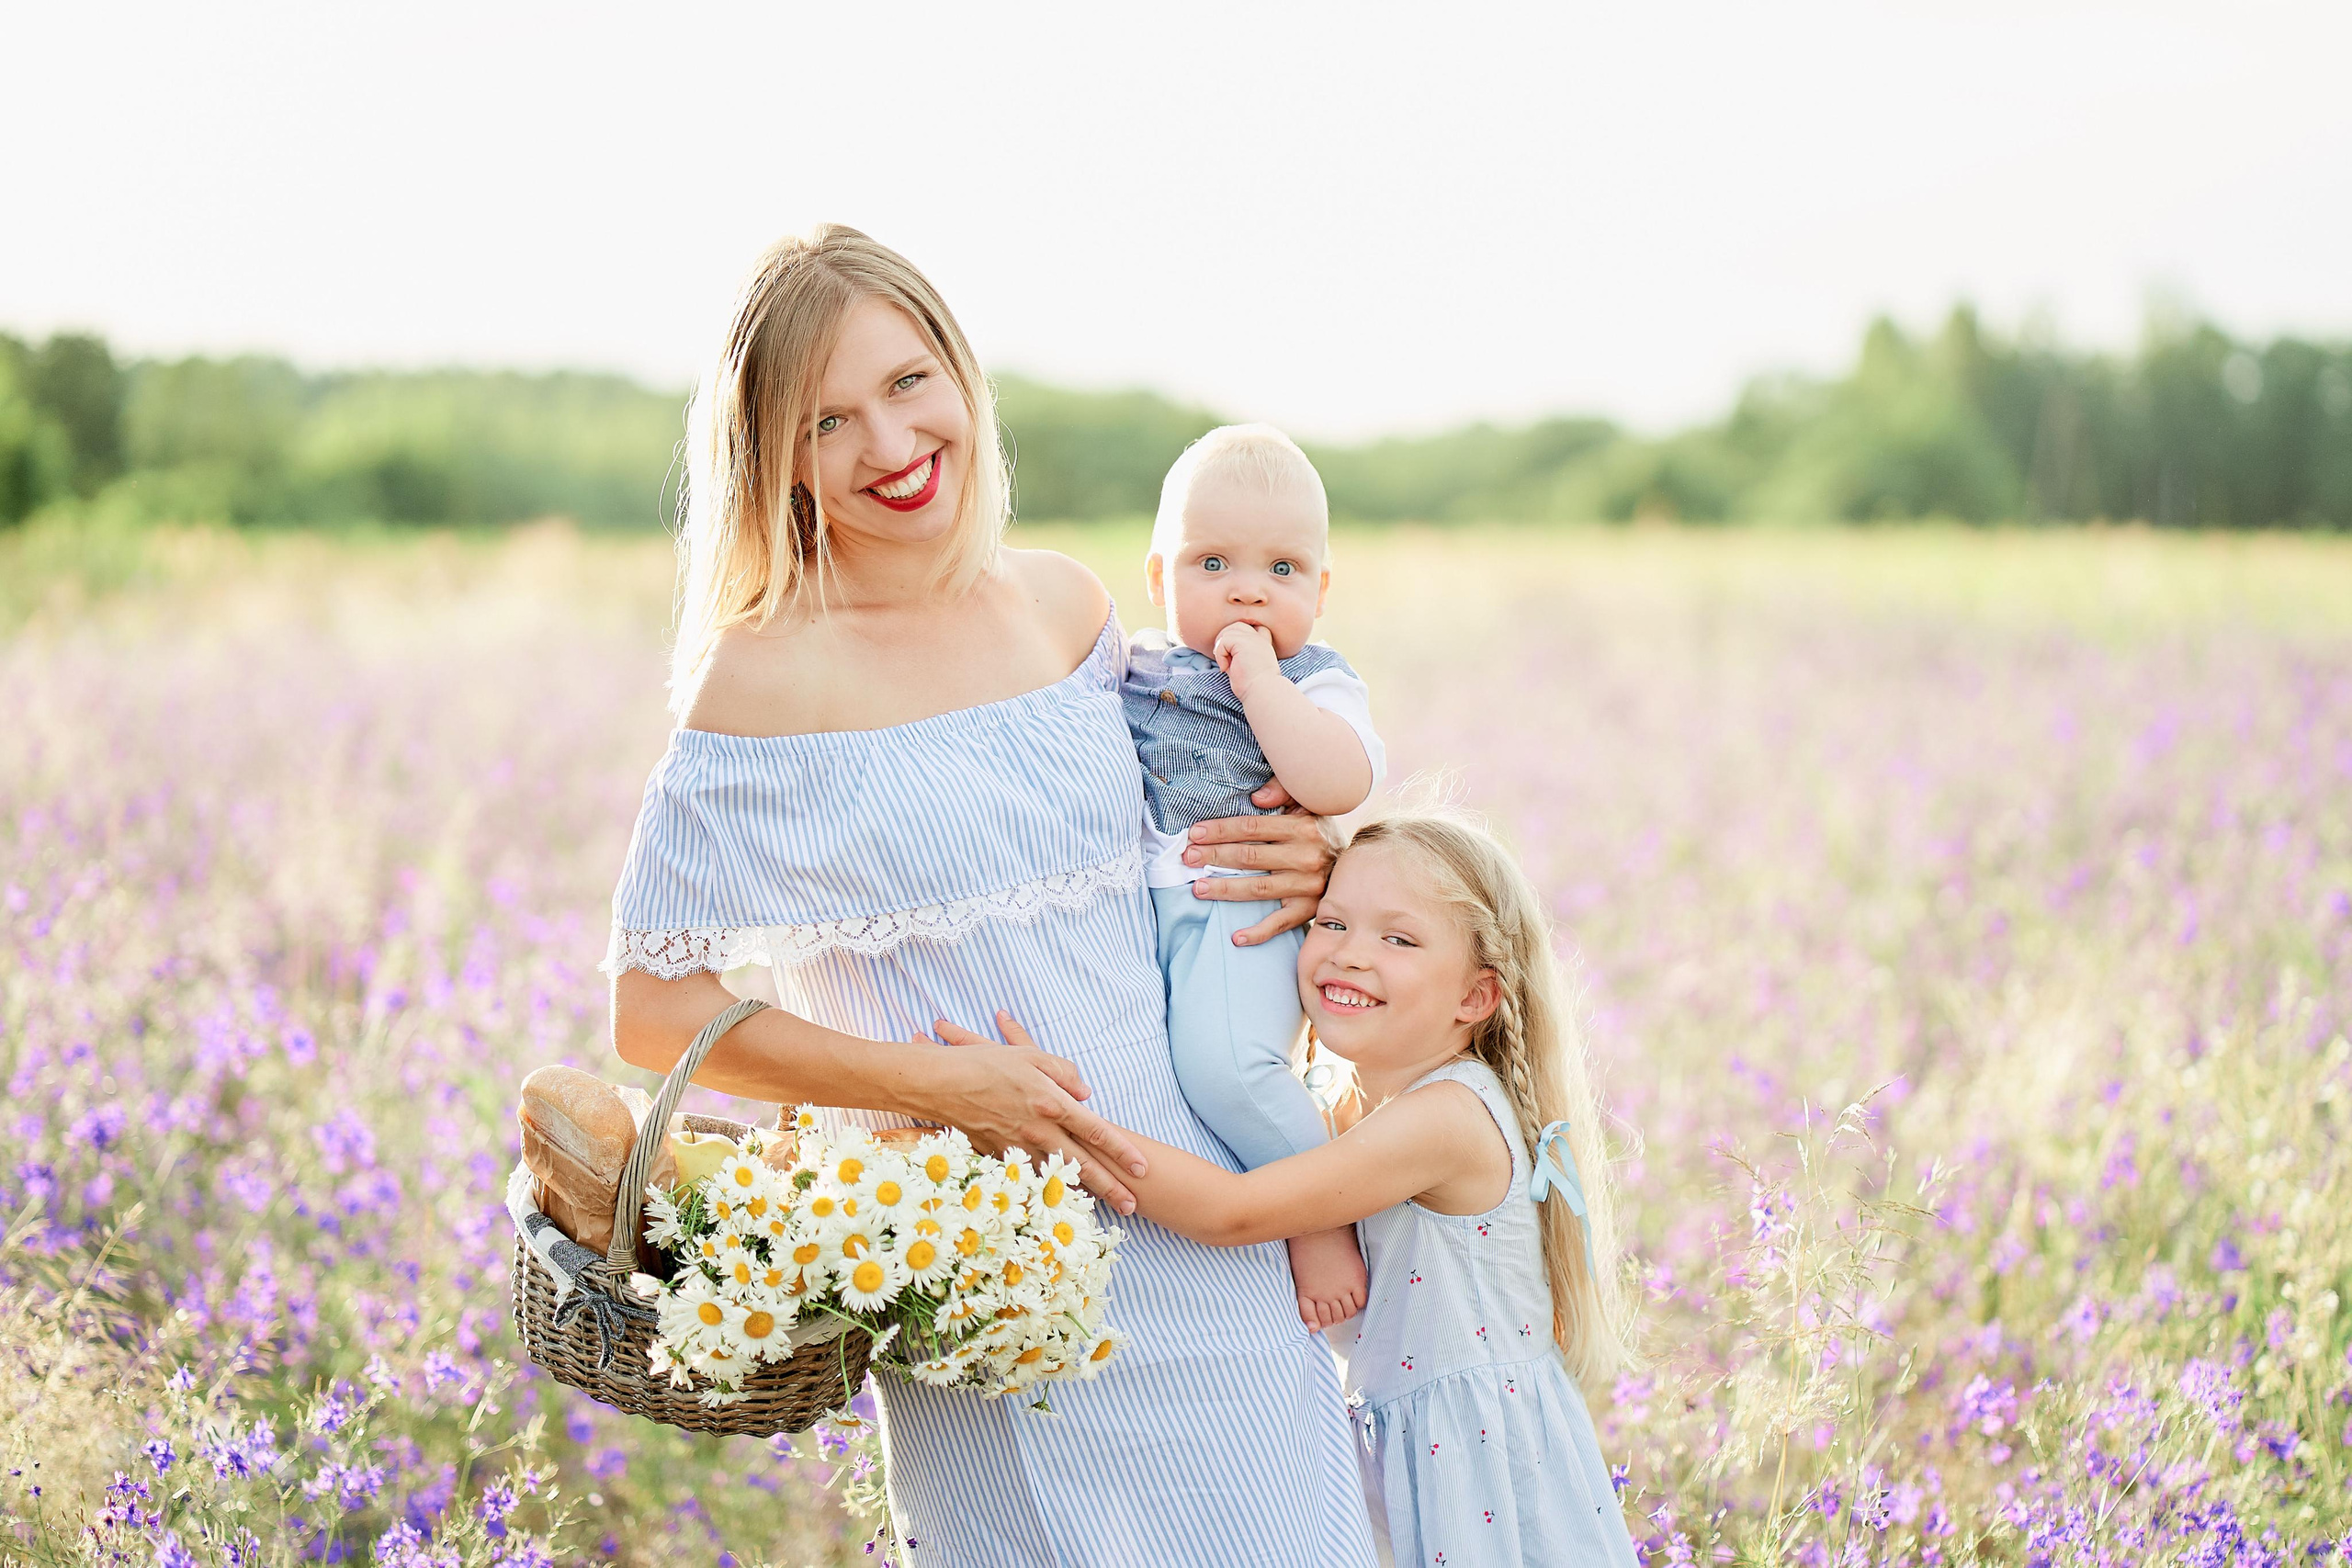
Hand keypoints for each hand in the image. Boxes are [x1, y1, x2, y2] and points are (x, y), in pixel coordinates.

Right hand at [928, 1012, 1147, 1212]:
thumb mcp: (1031, 1056)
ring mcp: (1019, 1147)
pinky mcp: (1001, 1155)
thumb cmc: (986, 1064)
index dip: (1121, 1150)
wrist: (941, 1084)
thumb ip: (1064, 1073)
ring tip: (1105, 1208)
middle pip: (1083, 1164)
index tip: (1142, 1167)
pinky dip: (1047, 1187)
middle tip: (1133, 1205)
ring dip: (1083, 1193)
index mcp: (1052, 1104)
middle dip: (1111, 1186)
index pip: (1096, 1131)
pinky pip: (1030, 1174)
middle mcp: (1039, 1131)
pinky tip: (1061, 1198)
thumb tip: (1086, 1094)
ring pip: (1058, 1176)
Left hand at [1182, 804, 1339, 945]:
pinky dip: (1258, 933)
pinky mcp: (1309, 910)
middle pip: (1250, 857)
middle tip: (1187, 857)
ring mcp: (1308, 887)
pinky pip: (1280, 924)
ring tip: (1197, 888)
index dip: (1221, 830)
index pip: (1252, 828)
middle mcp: (1306, 857)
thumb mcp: (1308, 804)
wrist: (1359, 870)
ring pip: (1258, 889)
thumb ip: (1283, 791)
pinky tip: (1235, 937)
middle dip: (1214, 856)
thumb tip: (1256, 798)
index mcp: (1303, 828)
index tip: (1194, 833)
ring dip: (1225, 889)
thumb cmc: (1321, 834)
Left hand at [1210, 621, 1279, 698]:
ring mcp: (1254, 639)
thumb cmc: (1253, 687)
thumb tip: (1219, 649)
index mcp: (1264, 645)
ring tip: (1225, 664)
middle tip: (1224, 659)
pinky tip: (1225, 668)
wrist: (1262, 693)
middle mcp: (1260, 639)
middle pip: (1237, 626)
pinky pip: (1223, 641)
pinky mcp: (1244, 642)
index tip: (1233, 655)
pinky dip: (1220, 654)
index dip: (1239, 636)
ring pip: (1228, 632)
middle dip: (1226, 640)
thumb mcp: (1245, 666)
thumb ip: (1236, 655)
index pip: (1253, 628)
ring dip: (1221, 648)